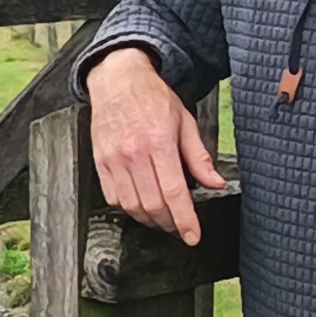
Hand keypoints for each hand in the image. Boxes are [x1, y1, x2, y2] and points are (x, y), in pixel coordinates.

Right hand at [88, 45, 224, 243]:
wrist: (118, 80)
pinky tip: (140, 204)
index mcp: (160, 142)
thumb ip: (199, 157)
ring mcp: (114, 159)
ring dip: (149, 220)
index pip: (174, 193)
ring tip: (162, 218)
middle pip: (153, 205)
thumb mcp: (185, 122)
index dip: (185, 220)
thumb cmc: (152, 98)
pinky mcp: (101, 162)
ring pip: (132, 206)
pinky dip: (128, 208)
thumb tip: (214, 183)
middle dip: (169, 223)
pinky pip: (113, 197)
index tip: (192, 236)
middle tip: (179, 226)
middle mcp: (134, 153)